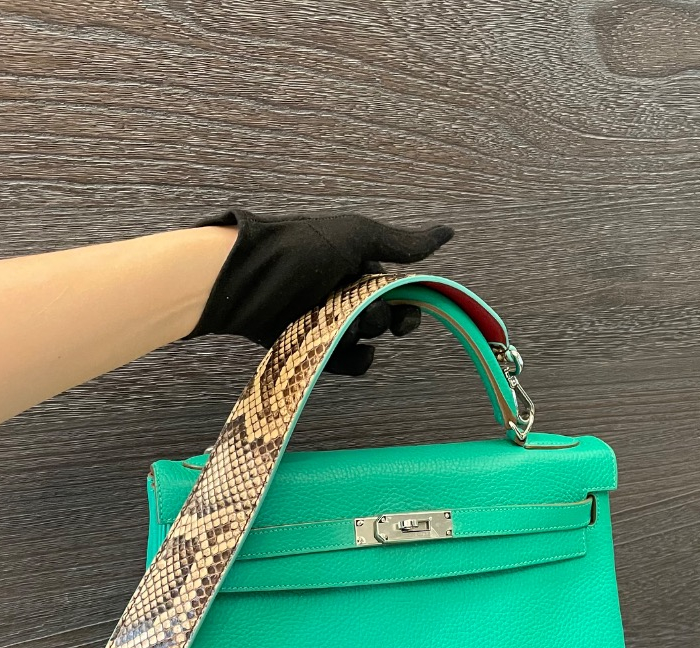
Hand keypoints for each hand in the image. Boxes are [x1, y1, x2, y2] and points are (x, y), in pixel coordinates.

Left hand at [184, 208, 454, 374]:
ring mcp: (326, 320)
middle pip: (385, 318)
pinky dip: (352, 361)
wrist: (250, 277)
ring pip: (365, 341)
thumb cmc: (302, 247)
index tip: (407, 316)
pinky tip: (346, 349)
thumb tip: (448, 232)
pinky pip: (345, 363)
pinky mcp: (309, 345)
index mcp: (358, 265)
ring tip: (339, 325)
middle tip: (364, 312)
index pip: (398, 291)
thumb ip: (402, 242)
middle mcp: (344, 292)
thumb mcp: (358, 236)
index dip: (409, 307)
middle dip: (381, 318)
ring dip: (361, 335)